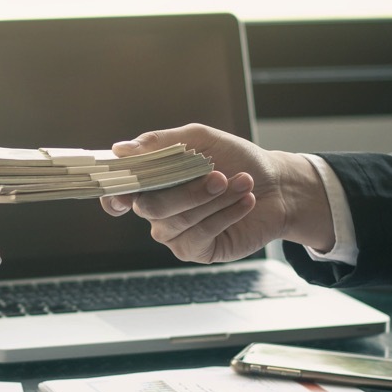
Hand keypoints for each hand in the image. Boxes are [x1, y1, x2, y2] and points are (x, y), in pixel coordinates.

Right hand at [99, 123, 335, 262]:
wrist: (276, 185)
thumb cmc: (235, 159)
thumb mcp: (199, 140)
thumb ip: (159, 143)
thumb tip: (120, 149)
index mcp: (150, 183)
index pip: (115, 196)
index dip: (114, 195)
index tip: (126, 191)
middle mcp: (156, 212)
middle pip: (150, 207)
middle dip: (188, 190)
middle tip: (219, 176)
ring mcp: (174, 234)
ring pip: (179, 220)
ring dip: (215, 199)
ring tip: (243, 183)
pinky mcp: (197, 251)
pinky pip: (200, 235)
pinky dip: (225, 215)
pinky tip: (245, 201)